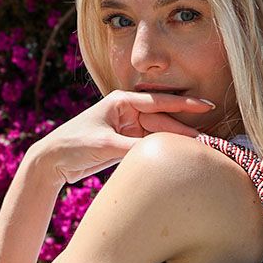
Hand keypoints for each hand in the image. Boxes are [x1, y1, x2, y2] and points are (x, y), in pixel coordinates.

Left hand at [31, 89, 215, 184]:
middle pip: (164, 121)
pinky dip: (163, 153)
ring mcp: (128, 129)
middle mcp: (128, 112)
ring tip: (200, 153)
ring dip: (176, 144)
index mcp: (123, 101)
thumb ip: (133, 149)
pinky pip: (150, 147)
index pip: (160, 102)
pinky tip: (179, 160)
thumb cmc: (74, 144)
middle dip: (185, 131)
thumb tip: (160, 155)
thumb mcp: (105, 145)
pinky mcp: (126, 145)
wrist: (53, 161)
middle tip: (209, 142)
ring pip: (160, 136)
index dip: (186, 105)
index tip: (207, 106)